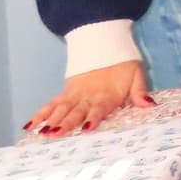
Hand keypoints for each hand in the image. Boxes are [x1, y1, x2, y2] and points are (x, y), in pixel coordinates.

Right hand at [24, 62, 152, 135]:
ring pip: (61, 109)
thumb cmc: (124, 65)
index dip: (93, 118)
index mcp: (107, 95)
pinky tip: (30, 125)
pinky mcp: (67, 91)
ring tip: (41, 133)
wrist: (107, 45)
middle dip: (66, 123)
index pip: (99, 109)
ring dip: (51, 121)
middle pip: (76, 111)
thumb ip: (140, 92)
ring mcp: (75, 94)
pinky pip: (52, 103)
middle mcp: (89, 97)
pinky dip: (41, 113)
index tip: (85, 129)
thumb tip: (149, 105)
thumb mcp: (137, 75)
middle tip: (55, 135)